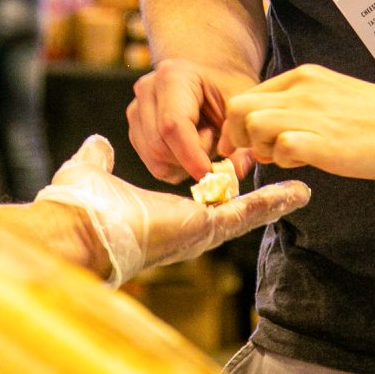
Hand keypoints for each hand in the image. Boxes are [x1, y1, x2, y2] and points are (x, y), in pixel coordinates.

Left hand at [35, 135, 308, 285]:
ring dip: (272, 202)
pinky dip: (272, 202)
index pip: (197, 198)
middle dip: (254, 198)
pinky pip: (245, 214)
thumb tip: (99, 143)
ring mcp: (197, 230)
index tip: (233, 162)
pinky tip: (296, 193)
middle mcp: (183, 226)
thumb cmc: (78, 207)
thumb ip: (99, 158)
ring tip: (300, 190)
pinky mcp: (205, 228)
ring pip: (243, 213)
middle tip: (281, 183)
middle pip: (228, 209)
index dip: (215, 177)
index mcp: (162, 214)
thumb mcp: (93, 170)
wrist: (75, 228)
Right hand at [126, 58, 258, 182]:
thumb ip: (237, 136)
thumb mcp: (238, 105)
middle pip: (159, 146)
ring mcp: (136, 110)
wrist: (210, 76)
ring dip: (183, 164)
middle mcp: (147, 90)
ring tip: (201, 140)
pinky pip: (153, 164)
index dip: (190, 155)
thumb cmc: (225, 87)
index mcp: (172, 77)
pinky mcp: (135, 129)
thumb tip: (236, 170)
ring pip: (154, 159)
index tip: (210, 173)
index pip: (172, 125)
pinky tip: (189, 147)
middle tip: (213, 141)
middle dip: (190, 158)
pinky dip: (175, 166)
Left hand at [219, 65, 374, 186]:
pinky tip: (306, 163)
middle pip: (239, 107)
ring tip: (287, 157)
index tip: (242, 142)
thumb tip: (276, 127)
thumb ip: (305, 105)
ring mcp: (310, 113)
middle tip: (253, 154)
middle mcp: (302, 90)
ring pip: (252, 125)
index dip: (241, 122)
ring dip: (261, 147)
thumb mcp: (337, 97)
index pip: (251, 94)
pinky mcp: (320, 141)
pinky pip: (279, 149)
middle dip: (237, 135)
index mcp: (306, 76)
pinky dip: (284, 161)